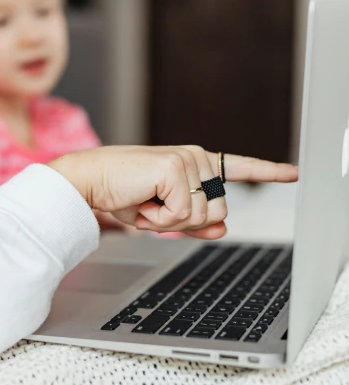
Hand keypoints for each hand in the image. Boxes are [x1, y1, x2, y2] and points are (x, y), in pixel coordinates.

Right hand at [48, 146, 297, 239]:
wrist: (89, 182)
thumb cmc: (122, 194)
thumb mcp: (163, 214)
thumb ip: (196, 222)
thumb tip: (224, 228)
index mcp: (196, 163)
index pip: (238, 167)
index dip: (268, 172)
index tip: (294, 173)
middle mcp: (196, 156)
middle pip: (217, 211)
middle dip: (184, 223)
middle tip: (152, 207)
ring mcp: (189, 159)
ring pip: (201, 215)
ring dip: (169, 221)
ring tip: (145, 202)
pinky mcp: (176, 168)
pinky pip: (182, 214)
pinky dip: (159, 218)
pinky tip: (142, 200)